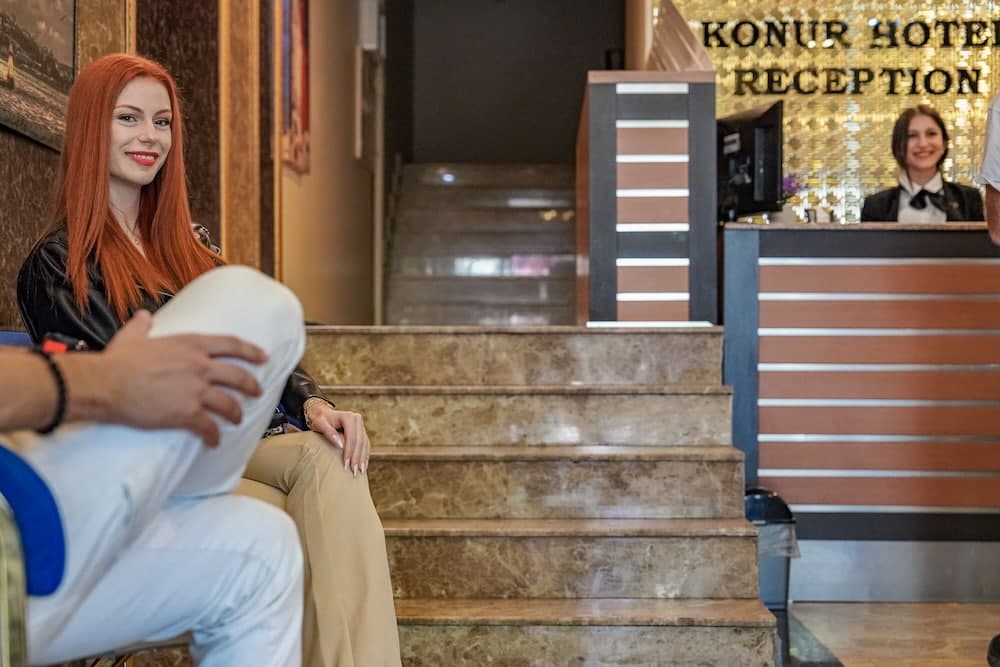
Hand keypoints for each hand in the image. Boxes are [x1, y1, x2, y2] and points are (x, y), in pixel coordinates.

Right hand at [72, 310, 267, 445]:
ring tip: (237, 420)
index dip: (250, 350)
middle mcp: (199, 365)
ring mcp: (196, 390)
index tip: (263, 356)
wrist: (105, 384)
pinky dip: (214, 436)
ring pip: (229, 404)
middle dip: (252, 385)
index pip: (230, 344)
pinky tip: (214, 442)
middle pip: (238, 375)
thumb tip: (145, 316)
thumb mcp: (132, 336)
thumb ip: (142, 325)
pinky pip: (209, 427)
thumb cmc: (117, 362)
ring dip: (236, 413)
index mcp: (190, 344)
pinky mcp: (187, 413)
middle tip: (258, 391)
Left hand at [305, 400, 370, 475]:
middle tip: (354, 471)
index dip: (349, 452)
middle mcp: (357, 419)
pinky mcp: (361, 431)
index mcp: (348, 417)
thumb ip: (328, 432)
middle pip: (360, 441)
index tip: (346, 465)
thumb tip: (339, 445)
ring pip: (365, 444)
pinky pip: (365, 444)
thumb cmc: (319, 419)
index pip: (351, 437)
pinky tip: (364, 465)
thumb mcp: (320, 424)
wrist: (322, 413)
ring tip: (360, 471)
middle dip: (357, 457)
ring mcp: (360, 425)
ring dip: (363, 458)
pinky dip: (365, 455)